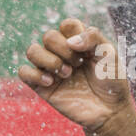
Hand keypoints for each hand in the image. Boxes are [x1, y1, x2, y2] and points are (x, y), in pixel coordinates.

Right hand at [18, 19, 134, 133]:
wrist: (110, 110)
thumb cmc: (112, 82)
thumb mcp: (111, 56)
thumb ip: (94, 39)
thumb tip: (70, 41)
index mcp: (79, 42)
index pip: (67, 25)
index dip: (75, 34)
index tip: (88, 50)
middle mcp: (62, 53)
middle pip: (49, 36)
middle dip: (64, 50)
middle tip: (79, 65)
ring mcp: (51, 68)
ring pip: (32, 51)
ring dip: (49, 61)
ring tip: (67, 74)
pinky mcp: (42, 85)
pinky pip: (24, 72)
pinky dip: (35, 75)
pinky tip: (51, 82)